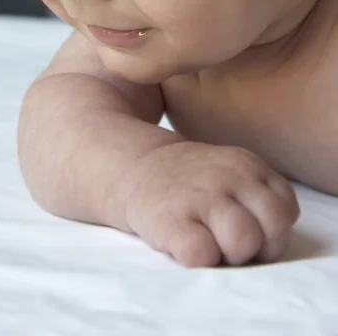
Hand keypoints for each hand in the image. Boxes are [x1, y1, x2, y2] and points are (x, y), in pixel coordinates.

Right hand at [124, 142, 298, 266]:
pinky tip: (187, 245)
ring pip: (244, 240)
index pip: (285, 211)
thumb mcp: (233, 170)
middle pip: (274, 226)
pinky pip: (201, 254)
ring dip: (232, 254)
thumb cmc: (193, 181)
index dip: (271, 231)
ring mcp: (199, 197)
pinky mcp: (170, 219)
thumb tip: (274, 239)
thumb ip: (260, 196)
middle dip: (259, 247)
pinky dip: (200, 260)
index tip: (248, 229)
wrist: (138, 165)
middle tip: (232, 244)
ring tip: (212, 245)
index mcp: (248, 166)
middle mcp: (229, 177)